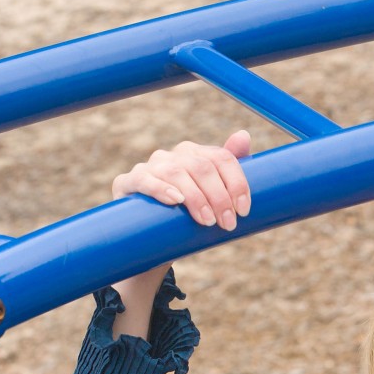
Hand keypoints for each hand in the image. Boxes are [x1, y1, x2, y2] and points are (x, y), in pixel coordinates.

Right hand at [112, 131, 252, 231]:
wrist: (151, 237)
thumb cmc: (189, 217)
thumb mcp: (213, 200)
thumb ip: (230, 172)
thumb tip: (244, 135)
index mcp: (196, 156)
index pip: (221, 158)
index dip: (236, 182)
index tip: (244, 210)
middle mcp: (174, 156)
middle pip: (202, 167)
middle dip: (219, 197)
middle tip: (228, 223)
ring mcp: (151, 167)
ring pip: (177, 173)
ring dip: (197, 198)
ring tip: (208, 222)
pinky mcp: (129, 182)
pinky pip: (144, 180)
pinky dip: (161, 189)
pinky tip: (176, 200)